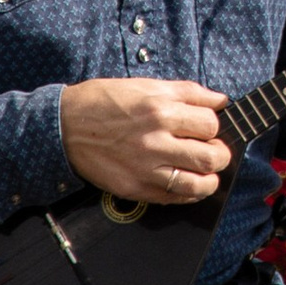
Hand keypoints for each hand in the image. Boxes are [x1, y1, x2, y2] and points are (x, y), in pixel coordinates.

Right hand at [60, 76, 229, 203]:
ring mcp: (145, 168)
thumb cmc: (105, 101)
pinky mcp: (135, 188)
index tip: (208, 127)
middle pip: (211, 156)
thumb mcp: (147, 85)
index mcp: (161, 110)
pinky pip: (173, 198)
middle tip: (214, 151)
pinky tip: (187, 184)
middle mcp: (156, 140)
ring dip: (210, 179)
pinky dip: (188, 194)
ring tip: (206, 172)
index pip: (211, 123)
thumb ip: (188, 92)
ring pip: (198, 183)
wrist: (65, 125)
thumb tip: (220, 100)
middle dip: (220, 154)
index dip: (214, 125)